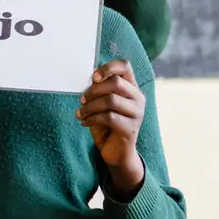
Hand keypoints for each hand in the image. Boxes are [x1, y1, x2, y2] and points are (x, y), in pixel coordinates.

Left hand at [77, 60, 144, 195]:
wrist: (116, 153)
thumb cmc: (107, 125)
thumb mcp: (102, 104)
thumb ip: (100, 90)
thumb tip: (92, 75)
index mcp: (132, 88)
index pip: (125, 66)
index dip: (108, 67)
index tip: (94, 77)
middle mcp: (138, 98)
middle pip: (116, 83)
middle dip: (94, 90)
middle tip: (82, 99)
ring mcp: (137, 114)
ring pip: (111, 100)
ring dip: (90, 106)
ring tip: (81, 113)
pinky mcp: (130, 128)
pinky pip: (108, 117)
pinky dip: (92, 118)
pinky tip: (85, 122)